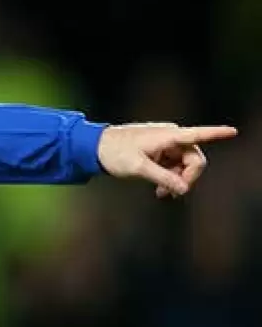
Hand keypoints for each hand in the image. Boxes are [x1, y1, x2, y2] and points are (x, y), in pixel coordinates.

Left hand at [96, 123, 236, 197]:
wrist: (94, 147)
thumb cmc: (114, 153)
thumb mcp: (138, 168)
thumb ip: (163, 178)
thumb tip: (183, 189)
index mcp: (167, 135)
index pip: (197, 134)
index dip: (216, 133)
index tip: (233, 132)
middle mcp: (170, 136)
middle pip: (194, 158)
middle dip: (187, 177)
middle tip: (173, 194)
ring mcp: (166, 143)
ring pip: (184, 164)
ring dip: (177, 179)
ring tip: (161, 194)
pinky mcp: (160, 150)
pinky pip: (174, 165)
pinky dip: (169, 176)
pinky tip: (159, 189)